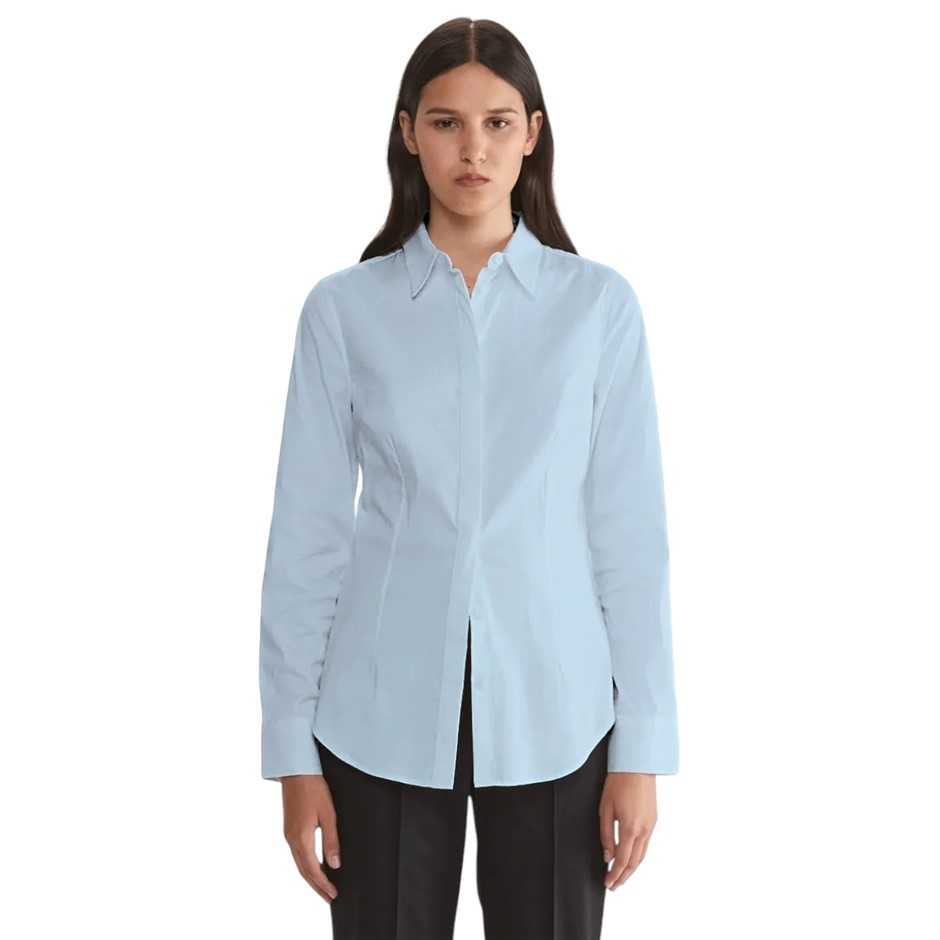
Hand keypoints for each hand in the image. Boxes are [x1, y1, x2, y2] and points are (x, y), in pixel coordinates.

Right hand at [281, 774, 341, 904]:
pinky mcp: (289, 828)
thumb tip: (334, 864)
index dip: (323, 884)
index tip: (333, 895)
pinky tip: (314, 866)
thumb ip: (331, 840)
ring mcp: (289, 834)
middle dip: (316, 886)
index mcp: (301, 838)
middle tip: (329, 897)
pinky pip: (297, 854)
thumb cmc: (313, 788)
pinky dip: (306, 865)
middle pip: (304, 871)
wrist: (296, 770)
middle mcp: (292, 839)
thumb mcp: (328, 814)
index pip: (312, 870)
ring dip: (311, 877)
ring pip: (299, 863)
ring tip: (323, 887)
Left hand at [598, 772, 656, 889]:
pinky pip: (646, 844)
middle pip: (635, 862)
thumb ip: (605, 834)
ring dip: (632, 868)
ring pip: (642, 855)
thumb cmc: (618, 782)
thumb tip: (607, 856)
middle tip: (613, 885)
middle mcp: (644, 830)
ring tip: (621, 876)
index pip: (623, 860)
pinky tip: (631, 857)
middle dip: (624, 876)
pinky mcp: (653, 820)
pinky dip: (638, 855)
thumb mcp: (605, 808)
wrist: (637, 764)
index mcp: (630, 828)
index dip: (615, 874)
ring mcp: (651, 825)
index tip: (607, 883)